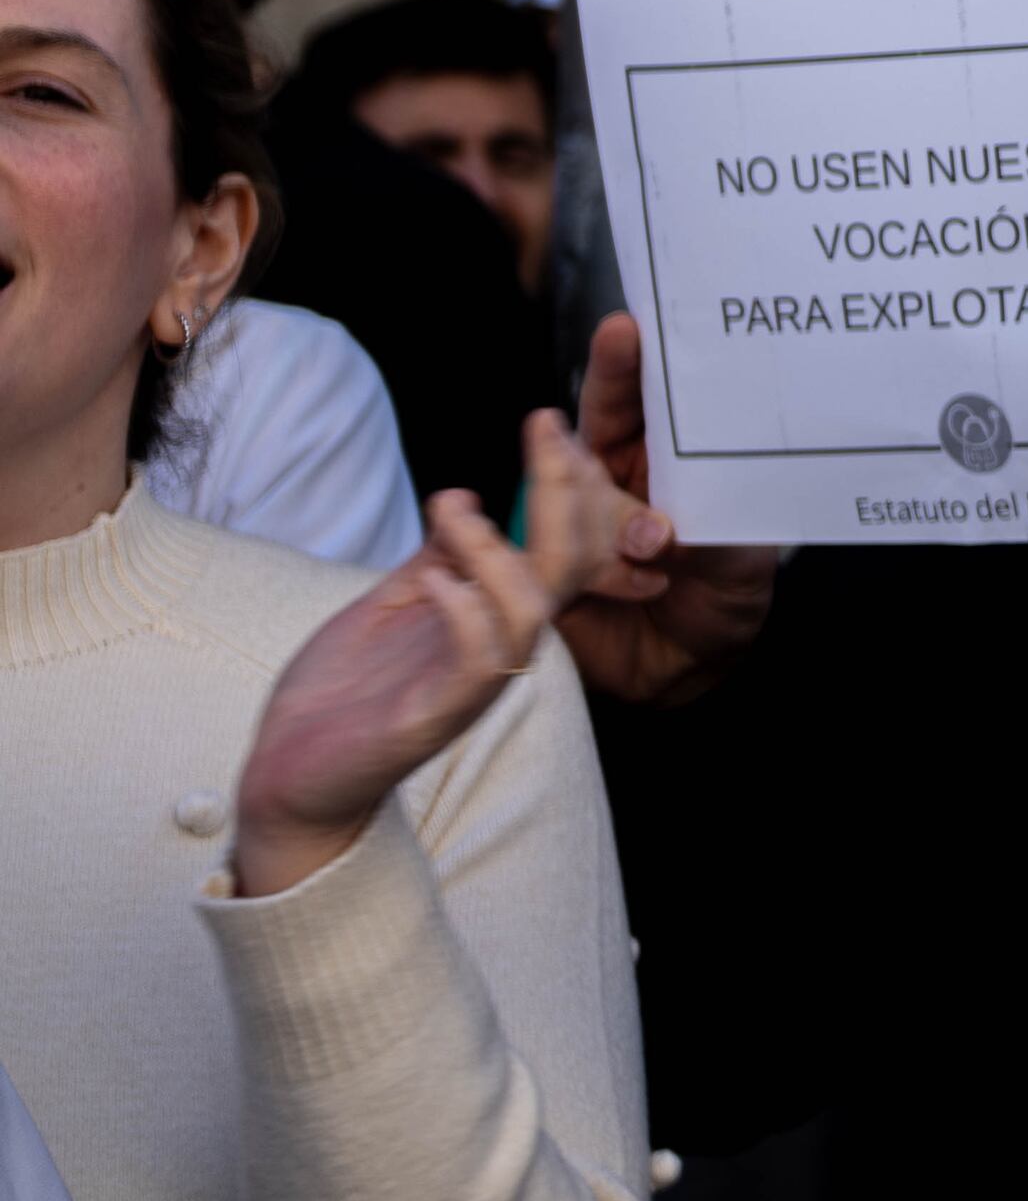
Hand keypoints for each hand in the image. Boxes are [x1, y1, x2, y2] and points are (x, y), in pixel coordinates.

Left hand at [234, 411, 626, 897]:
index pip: (560, 544)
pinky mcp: (435, 716)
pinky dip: (464, 612)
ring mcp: (471, 683)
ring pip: (531, 611)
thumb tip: (463, 494)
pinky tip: (433, 581)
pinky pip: (477, 662)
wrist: (287, 777)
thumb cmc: (339, 695)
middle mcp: (498, 647)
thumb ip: (434, 559)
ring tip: (452, 510)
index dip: (564, 484)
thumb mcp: (387, 606)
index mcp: (491, 618)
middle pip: (567, 567)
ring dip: (499, 551)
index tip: (546, 423)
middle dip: (564, 496)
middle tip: (544, 435)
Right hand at [555, 313, 777, 706]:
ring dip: (600, 508)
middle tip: (611, 352)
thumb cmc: (720, 594)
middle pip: (592, 426)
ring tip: (650, 547)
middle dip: (604, 389)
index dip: (631, 365)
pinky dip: (572, 567)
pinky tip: (622, 580)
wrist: (684, 669)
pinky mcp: (540, 570)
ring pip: (564, 491)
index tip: (627, 327)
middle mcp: (610, 479)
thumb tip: (650, 533)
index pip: (642, 401)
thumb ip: (702, 539)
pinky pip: (539, 557)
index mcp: (662, 459)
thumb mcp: (735, 561)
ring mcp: (570, 520)